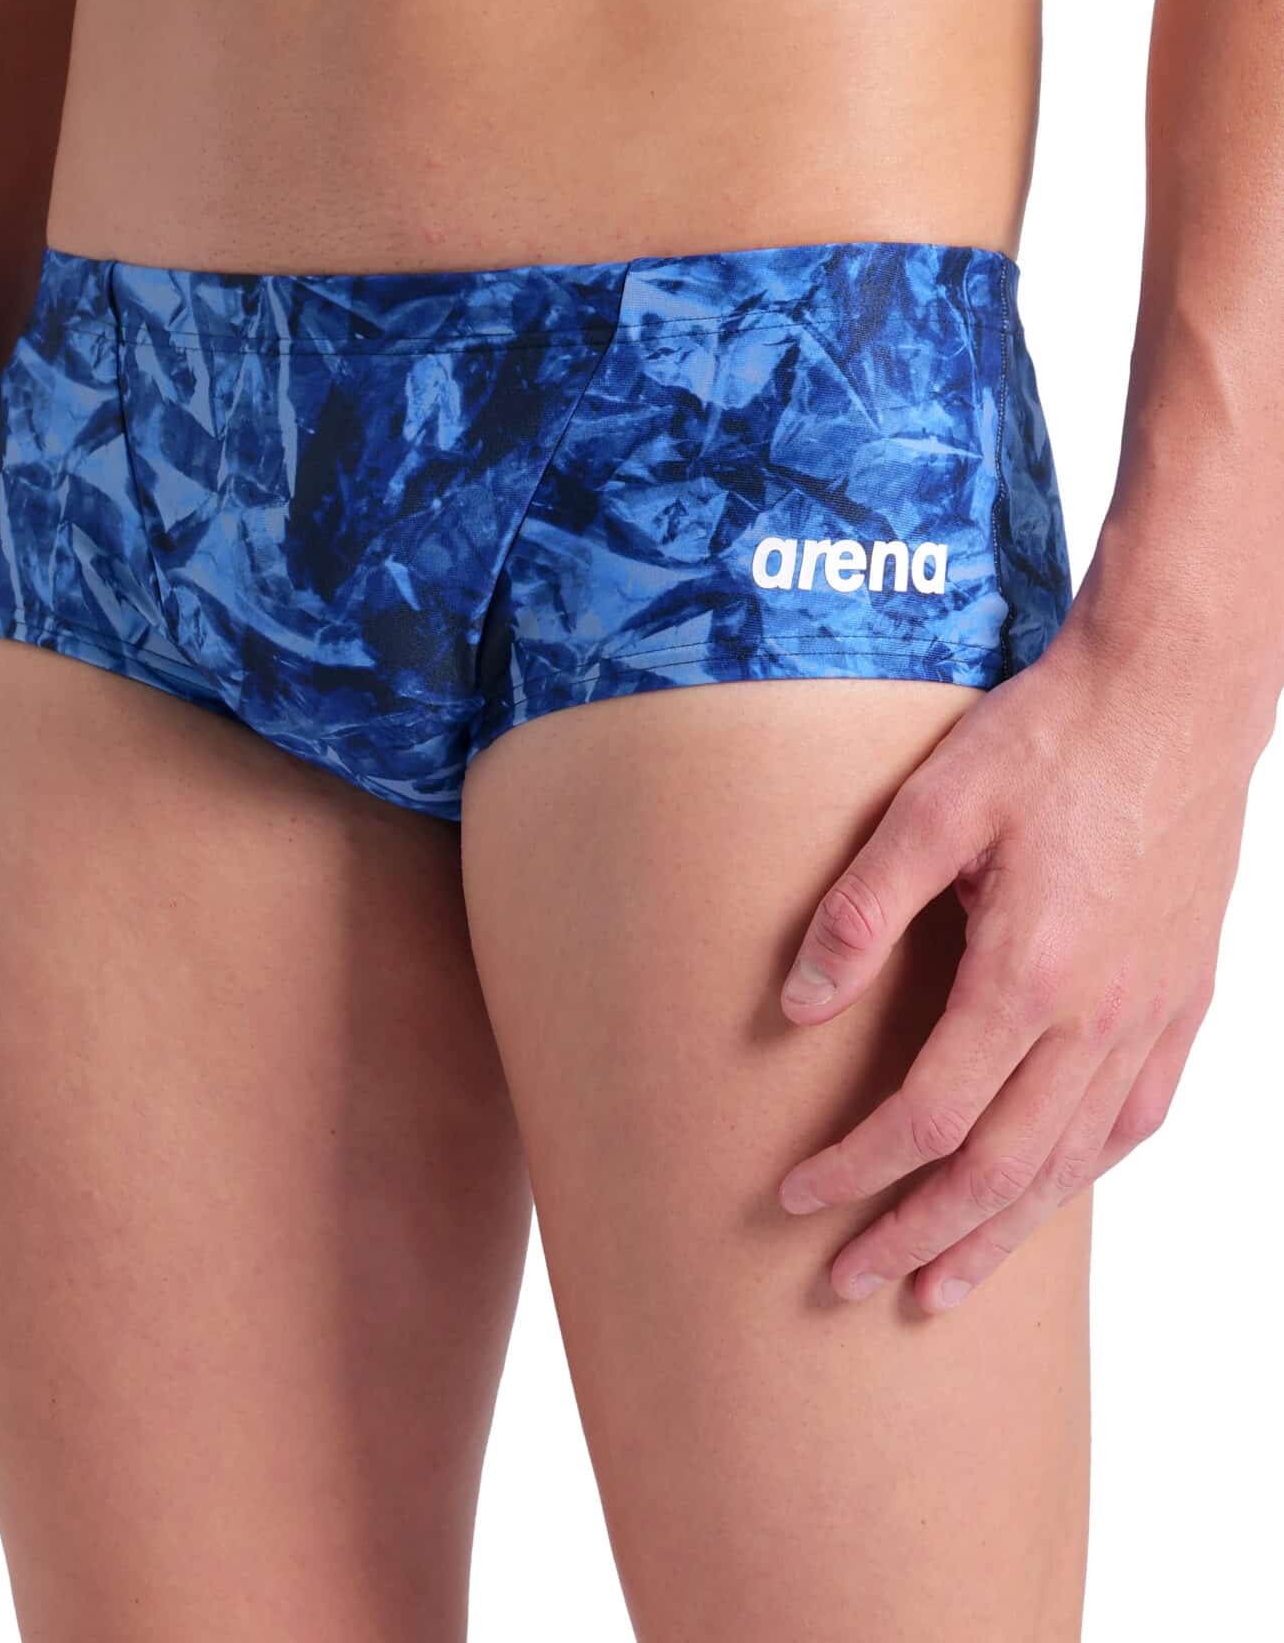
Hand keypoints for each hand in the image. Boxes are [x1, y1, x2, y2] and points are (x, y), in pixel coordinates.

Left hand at [774, 613, 1270, 1313]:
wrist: (1174, 694)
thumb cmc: (1048, 738)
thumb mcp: (932, 804)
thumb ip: (861, 911)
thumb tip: (795, 1009)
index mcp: (1029, 972)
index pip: (928, 1114)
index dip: (856, 1170)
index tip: (795, 1198)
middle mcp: (1100, 1015)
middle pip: (1000, 1169)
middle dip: (918, 1236)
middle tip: (851, 1285)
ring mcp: (1153, 1012)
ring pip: (1072, 1162)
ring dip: (1000, 1233)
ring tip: (942, 1285)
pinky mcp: (1184, 996)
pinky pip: (1136, 1118)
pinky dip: (1082, 1173)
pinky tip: (1049, 1193)